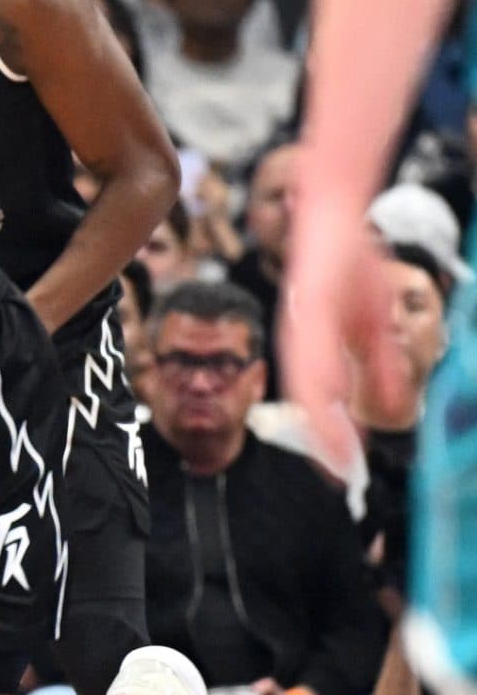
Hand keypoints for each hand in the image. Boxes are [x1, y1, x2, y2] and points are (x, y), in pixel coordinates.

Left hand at [284, 218, 405, 462]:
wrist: (335, 220)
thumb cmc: (351, 269)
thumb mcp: (372, 326)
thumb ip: (379, 366)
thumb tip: (392, 404)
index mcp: (312, 351)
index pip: (318, 404)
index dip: (328, 437)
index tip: (340, 469)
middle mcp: (301, 344)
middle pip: (308, 403)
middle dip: (323, 440)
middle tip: (337, 474)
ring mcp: (303, 327)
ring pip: (307, 383)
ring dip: (320, 419)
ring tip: (334, 452)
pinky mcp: (310, 307)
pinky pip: (314, 347)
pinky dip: (320, 377)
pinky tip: (328, 399)